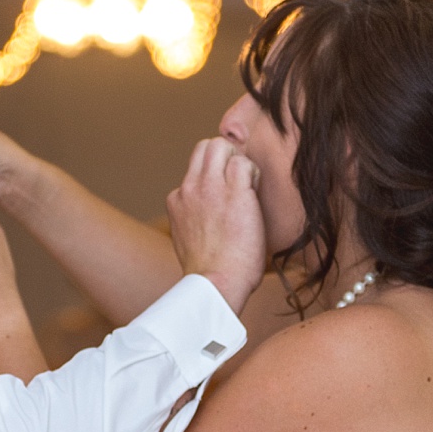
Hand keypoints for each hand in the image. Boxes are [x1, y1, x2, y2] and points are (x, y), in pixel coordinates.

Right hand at [167, 138, 267, 314]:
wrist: (214, 285)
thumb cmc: (210, 273)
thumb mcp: (189, 239)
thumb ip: (194, 220)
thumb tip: (207, 220)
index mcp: (178, 200)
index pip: (196, 169)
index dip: (216, 177)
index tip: (227, 197)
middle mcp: (189, 188)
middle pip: (205, 146)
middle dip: (226, 155)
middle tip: (240, 181)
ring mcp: (210, 188)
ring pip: (221, 145)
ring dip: (239, 161)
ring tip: (248, 187)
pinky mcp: (234, 192)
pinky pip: (244, 163)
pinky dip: (254, 174)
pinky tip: (255, 197)